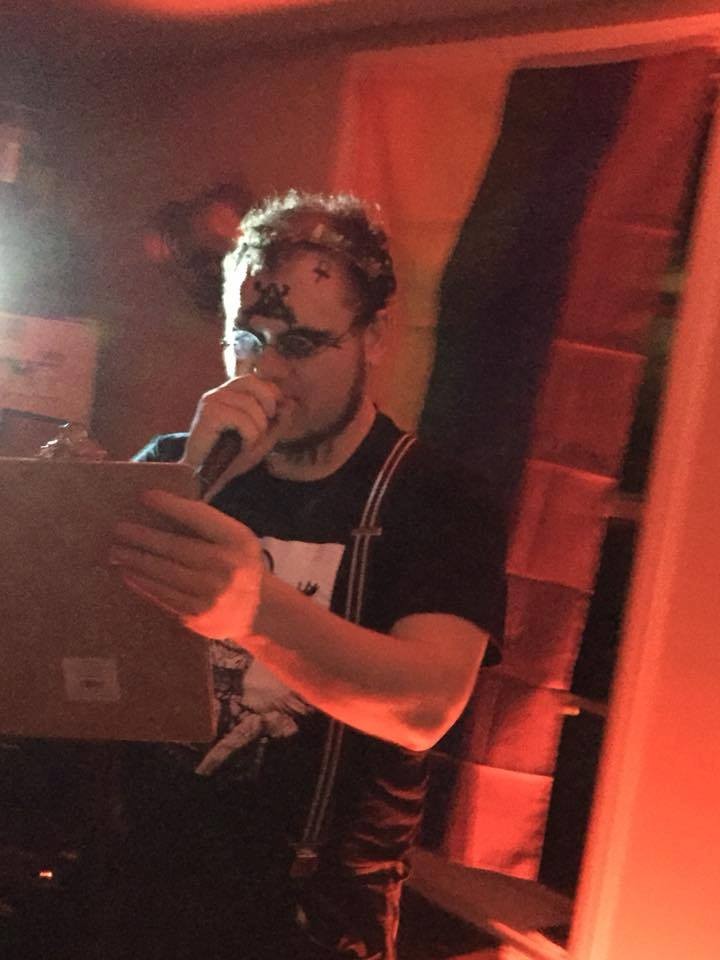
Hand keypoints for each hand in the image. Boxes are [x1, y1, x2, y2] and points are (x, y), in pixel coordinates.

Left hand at [110, 488, 262, 640]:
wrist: (259, 611)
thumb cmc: (241, 565)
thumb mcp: (238, 538)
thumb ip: (209, 525)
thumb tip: (166, 506)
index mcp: (236, 541)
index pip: (199, 518)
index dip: (171, 506)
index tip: (145, 496)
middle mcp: (224, 567)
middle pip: (175, 548)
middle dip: (143, 537)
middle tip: (118, 528)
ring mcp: (210, 595)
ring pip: (164, 574)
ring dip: (136, 561)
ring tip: (115, 551)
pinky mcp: (197, 617)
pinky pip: (163, 597)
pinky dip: (143, 584)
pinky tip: (128, 573)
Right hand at [181, 374, 289, 477]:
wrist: (203, 477)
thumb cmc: (231, 458)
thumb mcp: (262, 438)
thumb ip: (277, 422)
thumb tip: (292, 403)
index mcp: (229, 393)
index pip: (256, 380)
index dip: (271, 395)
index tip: (275, 417)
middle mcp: (218, 392)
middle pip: (254, 383)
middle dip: (267, 407)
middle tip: (264, 430)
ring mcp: (211, 401)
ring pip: (251, 405)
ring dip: (258, 429)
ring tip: (250, 445)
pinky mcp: (209, 414)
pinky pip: (242, 419)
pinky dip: (249, 437)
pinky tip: (243, 448)